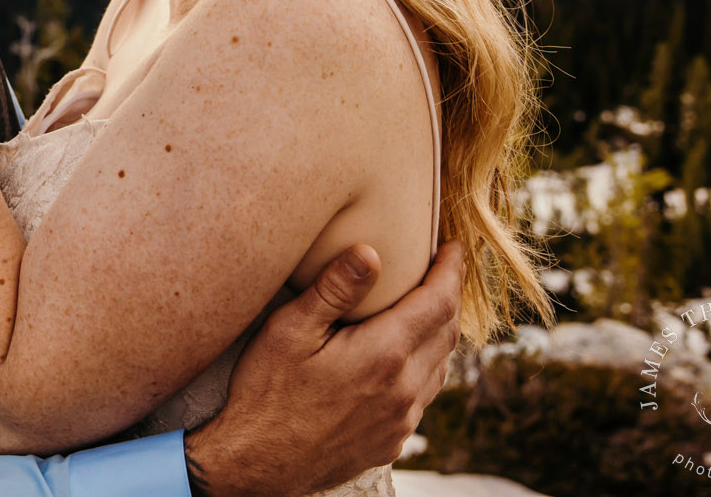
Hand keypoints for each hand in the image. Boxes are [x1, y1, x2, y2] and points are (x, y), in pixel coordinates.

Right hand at [185, 242, 464, 496]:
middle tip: (440, 268)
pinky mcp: (391, 441)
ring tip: (424, 306)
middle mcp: (403, 390)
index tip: (453, 248)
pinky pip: (423, 395)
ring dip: (438, 332)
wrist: (257, 463)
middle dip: (448, 296)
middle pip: (447, 333)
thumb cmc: (266, 393)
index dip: (451, 271)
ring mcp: (401, 421)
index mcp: (383, 355)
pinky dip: (424, 365)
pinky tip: (402, 357)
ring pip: (440, 366)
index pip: (439, 303)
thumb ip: (334, 290)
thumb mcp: (289, 330)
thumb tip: (371, 251)